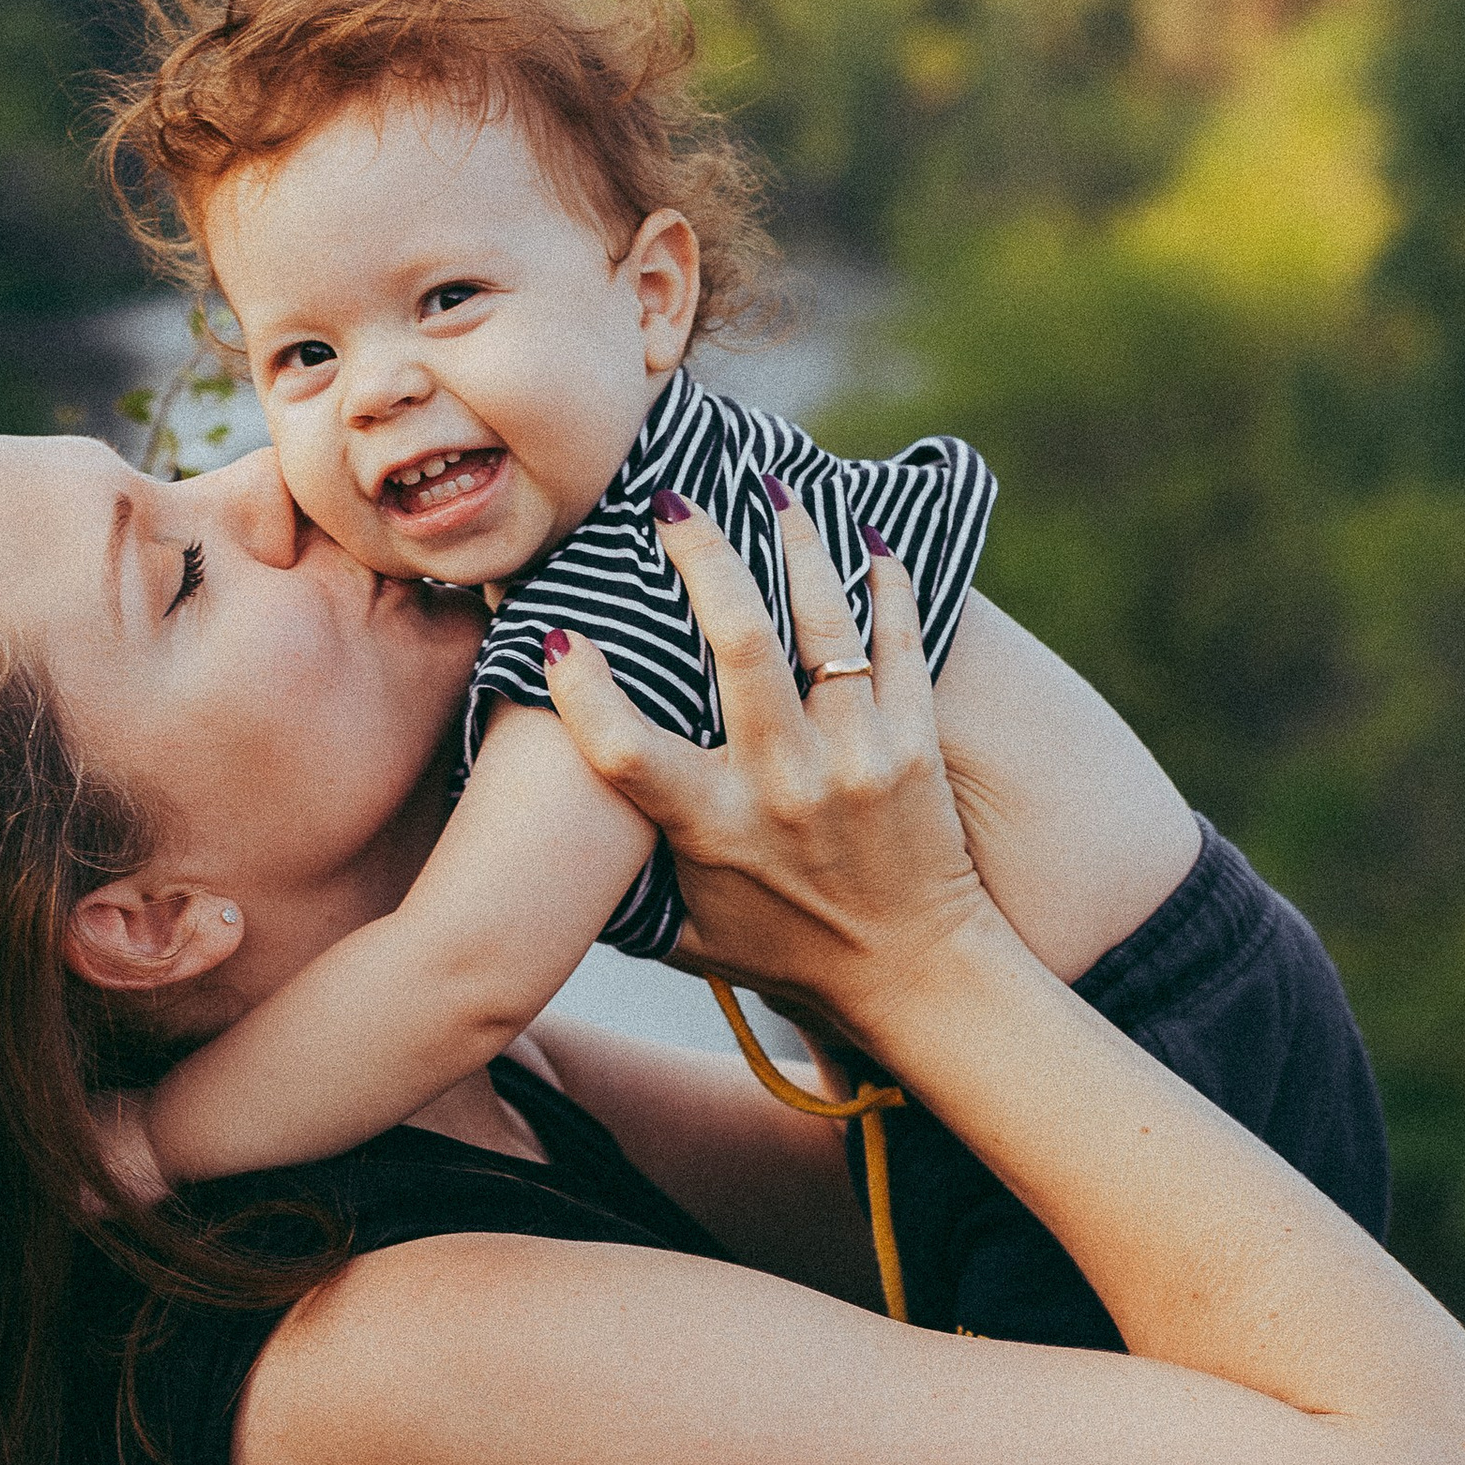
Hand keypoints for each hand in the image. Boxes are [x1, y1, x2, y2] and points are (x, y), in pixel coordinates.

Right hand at [540, 495, 999, 1057]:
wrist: (921, 976)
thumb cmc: (786, 951)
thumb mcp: (687, 932)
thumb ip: (621, 881)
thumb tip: (542, 835)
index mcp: (715, 830)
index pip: (629, 750)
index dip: (583, 691)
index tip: (555, 634)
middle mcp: (785, 784)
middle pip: (740, 644)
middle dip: (703, 558)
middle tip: (671, 503)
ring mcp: (859, 756)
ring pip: (825, 623)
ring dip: (796, 543)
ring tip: (771, 488)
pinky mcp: (916, 743)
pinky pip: (902, 642)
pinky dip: (887, 583)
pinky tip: (868, 536)